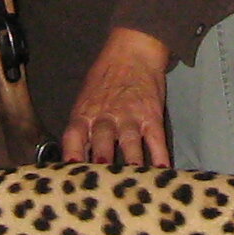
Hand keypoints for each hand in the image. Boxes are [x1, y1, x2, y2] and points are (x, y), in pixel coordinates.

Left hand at [61, 27, 173, 167]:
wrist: (132, 52)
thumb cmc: (104, 78)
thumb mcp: (85, 101)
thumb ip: (81, 128)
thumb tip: (74, 159)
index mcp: (84, 114)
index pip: (73, 137)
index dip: (71, 155)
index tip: (71, 174)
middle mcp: (105, 117)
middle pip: (101, 141)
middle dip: (101, 160)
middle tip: (102, 182)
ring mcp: (130, 116)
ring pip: (129, 142)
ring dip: (131, 161)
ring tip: (133, 180)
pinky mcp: (151, 115)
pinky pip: (156, 138)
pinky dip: (160, 155)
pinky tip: (162, 170)